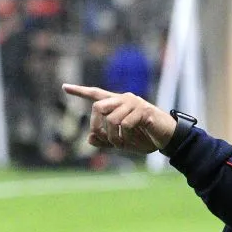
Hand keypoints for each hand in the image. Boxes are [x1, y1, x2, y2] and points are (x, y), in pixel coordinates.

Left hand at [61, 84, 176, 153]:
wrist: (168, 138)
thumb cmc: (146, 138)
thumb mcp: (123, 142)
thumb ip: (106, 141)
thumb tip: (89, 139)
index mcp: (118, 104)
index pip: (96, 94)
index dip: (80, 91)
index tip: (64, 87)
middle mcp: (124, 99)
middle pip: (98, 106)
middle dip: (96, 126)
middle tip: (101, 138)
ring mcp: (134, 103)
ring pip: (111, 119)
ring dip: (114, 137)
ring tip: (122, 144)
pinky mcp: (143, 111)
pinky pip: (126, 124)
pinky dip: (127, 136)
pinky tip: (133, 140)